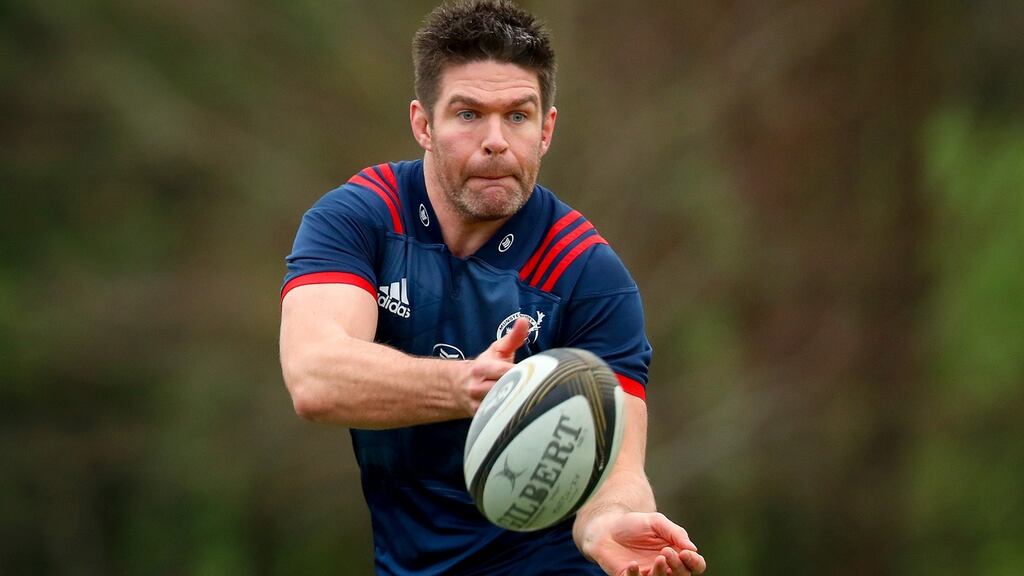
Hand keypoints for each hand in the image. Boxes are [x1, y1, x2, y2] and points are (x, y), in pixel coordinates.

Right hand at [456, 317, 530, 415]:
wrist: (458, 388)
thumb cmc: (485, 366)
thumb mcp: (497, 350)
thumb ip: (513, 337)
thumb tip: (524, 321)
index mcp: (481, 369)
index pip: (504, 372)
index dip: (521, 372)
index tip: (537, 372)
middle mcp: (477, 388)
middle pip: (505, 390)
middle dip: (523, 388)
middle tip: (541, 386)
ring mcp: (478, 406)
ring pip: (504, 407)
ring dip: (520, 402)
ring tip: (536, 397)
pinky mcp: (482, 420)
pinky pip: (501, 418)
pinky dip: (514, 414)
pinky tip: (526, 410)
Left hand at [587, 512, 705, 575]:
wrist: (606, 528)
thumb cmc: (633, 524)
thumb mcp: (656, 522)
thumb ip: (675, 532)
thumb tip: (693, 548)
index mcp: (676, 553)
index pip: (695, 565)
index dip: (695, 562)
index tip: (685, 552)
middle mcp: (665, 567)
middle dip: (679, 567)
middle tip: (666, 552)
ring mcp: (648, 574)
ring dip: (662, 573)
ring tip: (658, 558)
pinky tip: (632, 564)